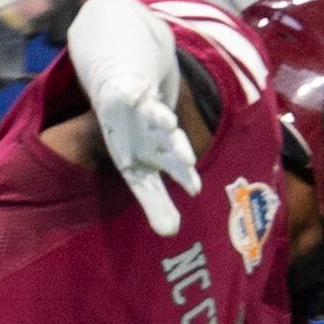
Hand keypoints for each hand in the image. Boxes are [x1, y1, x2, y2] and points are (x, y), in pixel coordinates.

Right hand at [91, 75, 199, 236]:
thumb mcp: (141, 174)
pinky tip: (131, 95)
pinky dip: (130, 93)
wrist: (129, 94)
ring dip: (162, 119)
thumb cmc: (137, 142)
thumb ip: (155, 203)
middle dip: (178, 148)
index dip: (183, 176)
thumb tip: (171, 233)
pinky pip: (129, 90)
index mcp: (159, 155)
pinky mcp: (129, 92)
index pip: (174, 169)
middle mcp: (157, 135)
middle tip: (187, 158)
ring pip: (156, 115)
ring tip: (169, 123)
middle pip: (170, 142)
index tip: (195, 188)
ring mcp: (145, 112)